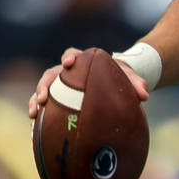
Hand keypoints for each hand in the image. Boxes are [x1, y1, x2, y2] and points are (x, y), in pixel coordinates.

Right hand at [27, 48, 150, 118]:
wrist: (112, 83)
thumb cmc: (118, 77)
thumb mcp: (128, 77)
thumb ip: (135, 82)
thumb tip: (144, 95)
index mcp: (82, 61)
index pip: (71, 54)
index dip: (68, 57)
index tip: (68, 63)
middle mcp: (66, 72)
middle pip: (51, 74)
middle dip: (45, 83)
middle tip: (44, 95)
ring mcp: (59, 86)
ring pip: (43, 89)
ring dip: (36, 98)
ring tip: (33, 112)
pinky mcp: (56, 99)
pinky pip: (44, 104)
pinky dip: (38, 112)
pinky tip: (34, 124)